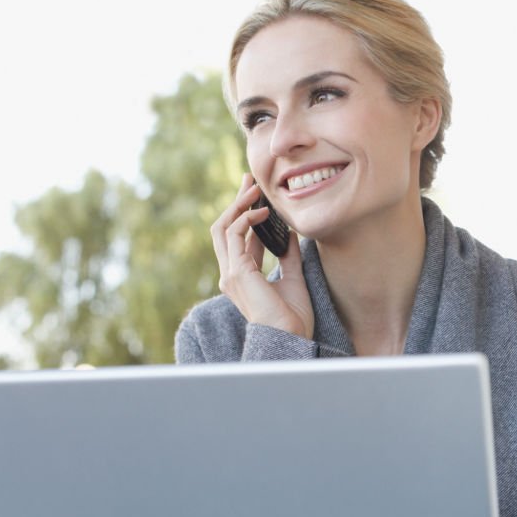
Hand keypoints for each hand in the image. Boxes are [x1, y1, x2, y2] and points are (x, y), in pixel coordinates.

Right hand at [210, 174, 314, 339]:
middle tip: (250, 180)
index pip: (238, 238)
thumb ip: (289, 255)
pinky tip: (263, 212)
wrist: (291, 337)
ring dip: (238, 205)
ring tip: (255, 189)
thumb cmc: (293, 317)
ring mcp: (230, 274)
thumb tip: (290, 234)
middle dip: (236, 202)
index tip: (258, 195)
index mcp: (242, 276)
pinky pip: (233, 235)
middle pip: (224, 228)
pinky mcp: (236, 273)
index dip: (247, 214)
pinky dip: (246, 219)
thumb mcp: (293, 277)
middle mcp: (231, 274)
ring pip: (223, 228)